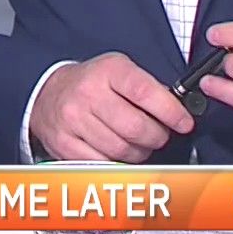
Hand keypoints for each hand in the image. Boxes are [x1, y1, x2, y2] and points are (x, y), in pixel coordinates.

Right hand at [28, 53, 194, 162]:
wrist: (48, 93)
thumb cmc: (92, 83)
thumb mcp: (119, 71)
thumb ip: (148, 88)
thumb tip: (179, 112)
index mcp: (108, 70)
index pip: (145, 93)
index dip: (171, 112)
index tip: (184, 122)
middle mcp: (88, 93)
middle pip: (136, 128)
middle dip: (157, 136)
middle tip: (160, 134)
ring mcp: (74, 119)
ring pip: (122, 150)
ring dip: (140, 152)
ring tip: (139, 143)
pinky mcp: (64, 143)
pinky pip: (103, 163)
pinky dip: (118, 162)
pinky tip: (118, 150)